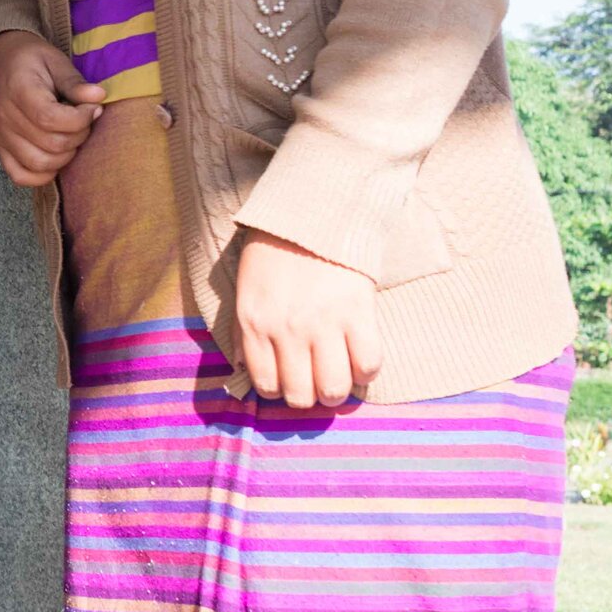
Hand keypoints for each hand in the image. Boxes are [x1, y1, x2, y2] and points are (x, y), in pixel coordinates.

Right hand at [0, 30, 105, 186]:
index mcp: (18, 90)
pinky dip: (43, 174)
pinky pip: (21, 176)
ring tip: (72, 136)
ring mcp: (1, 137)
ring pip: (40, 164)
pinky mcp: (1, 150)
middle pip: (50, 144)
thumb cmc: (33, 62)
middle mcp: (5, 118)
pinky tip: (57, 156)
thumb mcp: (56, 61)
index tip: (93, 108)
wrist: (3, 64)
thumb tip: (99, 97)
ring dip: (66, 155)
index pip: (50, 118)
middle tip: (86, 120)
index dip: (80, 119)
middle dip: (79, 135)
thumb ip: (75, 82)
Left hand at [233, 230, 381, 406]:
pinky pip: (368, 364)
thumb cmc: (273, 254)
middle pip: (301, 395)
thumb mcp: (245, 292)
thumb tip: (244, 370)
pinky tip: (359, 362)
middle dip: (308, 398)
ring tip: (337, 379)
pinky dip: (366, 373)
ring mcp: (324, 323)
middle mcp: (287, 329)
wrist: (311, 213)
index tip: (288, 383)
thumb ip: (243, 333)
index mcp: (256, 323)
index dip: (279, 393)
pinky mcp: (358, 313)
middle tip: (314, 384)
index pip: (266, 385)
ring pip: (333, 389)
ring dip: (336, 393)